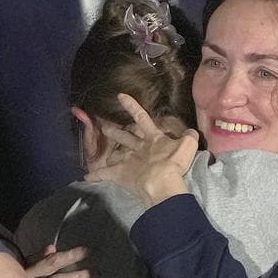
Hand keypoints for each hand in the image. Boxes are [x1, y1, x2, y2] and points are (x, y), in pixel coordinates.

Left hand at [84, 93, 198, 205]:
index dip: (131, 105)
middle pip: (124, 136)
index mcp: (152, 138)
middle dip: (115, 132)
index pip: (141, 116)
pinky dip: (96, 175)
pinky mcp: (120, 175)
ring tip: (105, 155)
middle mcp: (138, 147)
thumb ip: (189, 136)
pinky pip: (105, 175)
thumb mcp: (188, 145)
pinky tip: (86, 177)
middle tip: (105, 128)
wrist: (163, 181)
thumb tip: (191, 131)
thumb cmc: (174, 162)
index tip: (120, 96)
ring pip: (115, 154)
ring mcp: (127, 161)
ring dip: (110, 154)